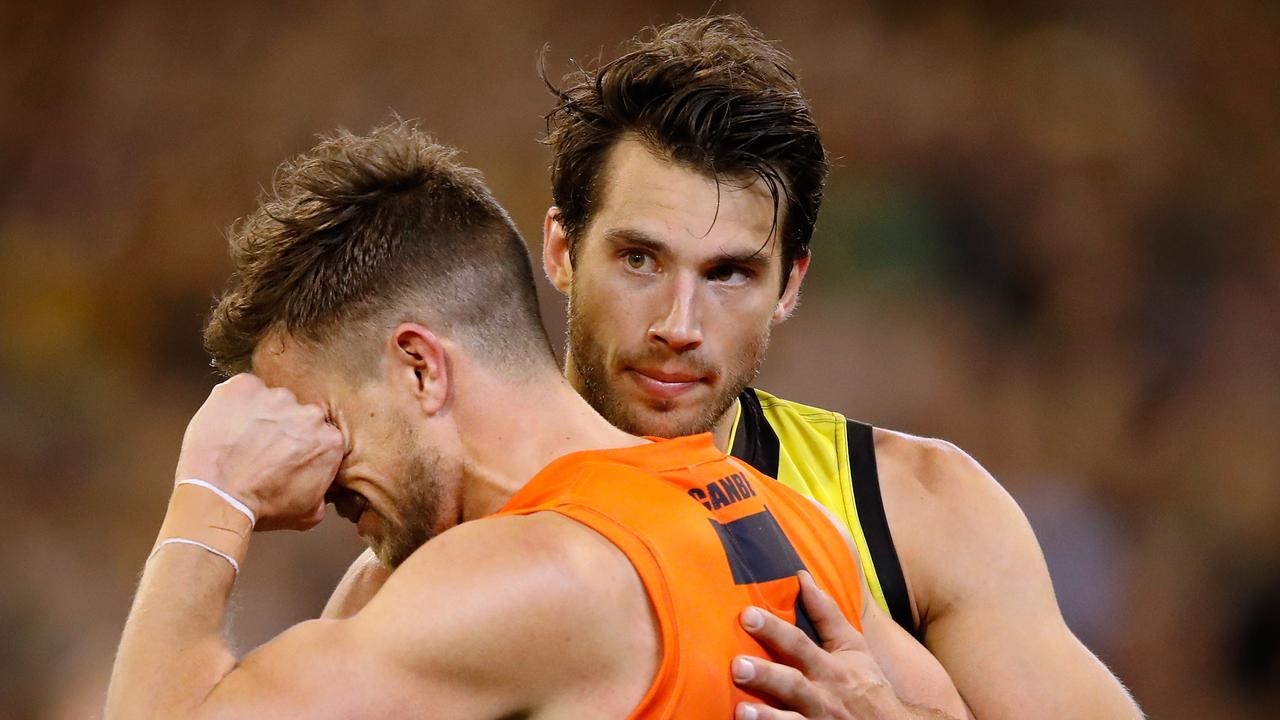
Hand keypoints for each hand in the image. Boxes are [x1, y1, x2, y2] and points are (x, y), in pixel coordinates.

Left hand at [174, 374, 344, 530]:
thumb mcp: (308, 512)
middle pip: (299, 413)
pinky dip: (236, 402)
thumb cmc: (260, 508)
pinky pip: (245, 388)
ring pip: (272, 400)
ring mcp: (276, 397)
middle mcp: (308, 413)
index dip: (303, 445)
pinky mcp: (244, 387)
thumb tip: (321, 486)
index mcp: (329, 441)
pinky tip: (228, 425)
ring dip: (261, 414)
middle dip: (284, 427)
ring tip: (241, 438)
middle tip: (263, 448)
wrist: (218, 498)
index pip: (321, 435)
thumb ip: (323, 490)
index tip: (289, 455)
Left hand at [732, 571, 908, 719]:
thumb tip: (801, 577)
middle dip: (766, 676)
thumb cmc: (866, 684)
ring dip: (767, 717)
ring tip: (741, 710)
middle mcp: (823, 697)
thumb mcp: (852, 648)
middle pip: (792, 685)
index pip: (799, 644)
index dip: (774, 630)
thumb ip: (826, 614)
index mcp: (830, 668)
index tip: (748, 615)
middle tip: (737, 666)